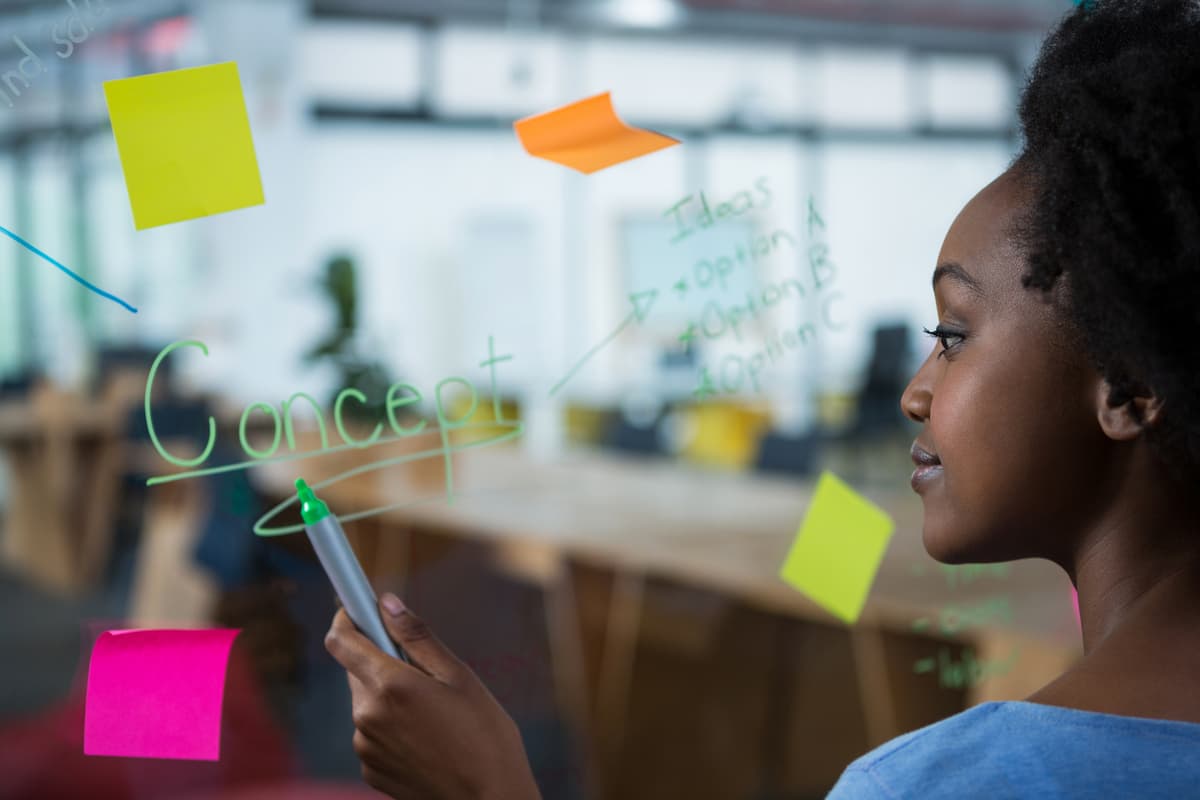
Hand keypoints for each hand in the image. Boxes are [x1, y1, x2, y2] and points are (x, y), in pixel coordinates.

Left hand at [325, 593, 541, 799]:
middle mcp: (367, 716)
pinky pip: (372, 734)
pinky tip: (426, 739)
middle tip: (423, 672)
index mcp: (389, 685)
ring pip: (367, 703)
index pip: (341, 641)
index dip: (346, 618)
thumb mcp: (458, 675)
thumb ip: (417, 636)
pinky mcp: (370, 771)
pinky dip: (391, 728)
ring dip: (388, 697)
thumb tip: (386, 603)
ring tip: (433, 714)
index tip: (359, 608)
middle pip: (357, 671)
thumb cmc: (485, 734)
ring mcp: (365, 747)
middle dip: (382, 662)